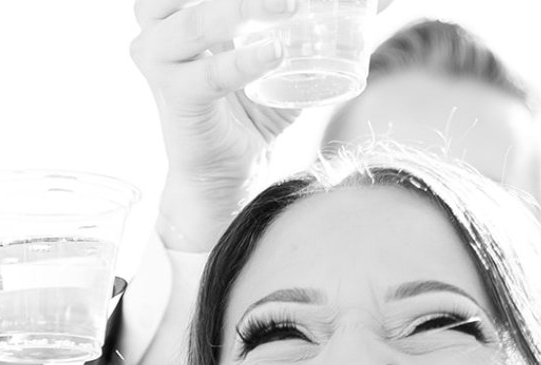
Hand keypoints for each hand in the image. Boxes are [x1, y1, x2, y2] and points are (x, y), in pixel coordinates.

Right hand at [132, 0, 393, 249]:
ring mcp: (159, 59)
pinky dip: (243, 62)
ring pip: (197, 19)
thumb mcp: (286, 50)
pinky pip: (209, 75)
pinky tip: (275, 52)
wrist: (227, 173)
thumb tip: (381, 0)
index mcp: (180, 3)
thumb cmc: (253, 106)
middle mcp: (159, 22)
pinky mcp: (174, 97)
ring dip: (244, 6)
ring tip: (291, 7)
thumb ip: (320, 21)